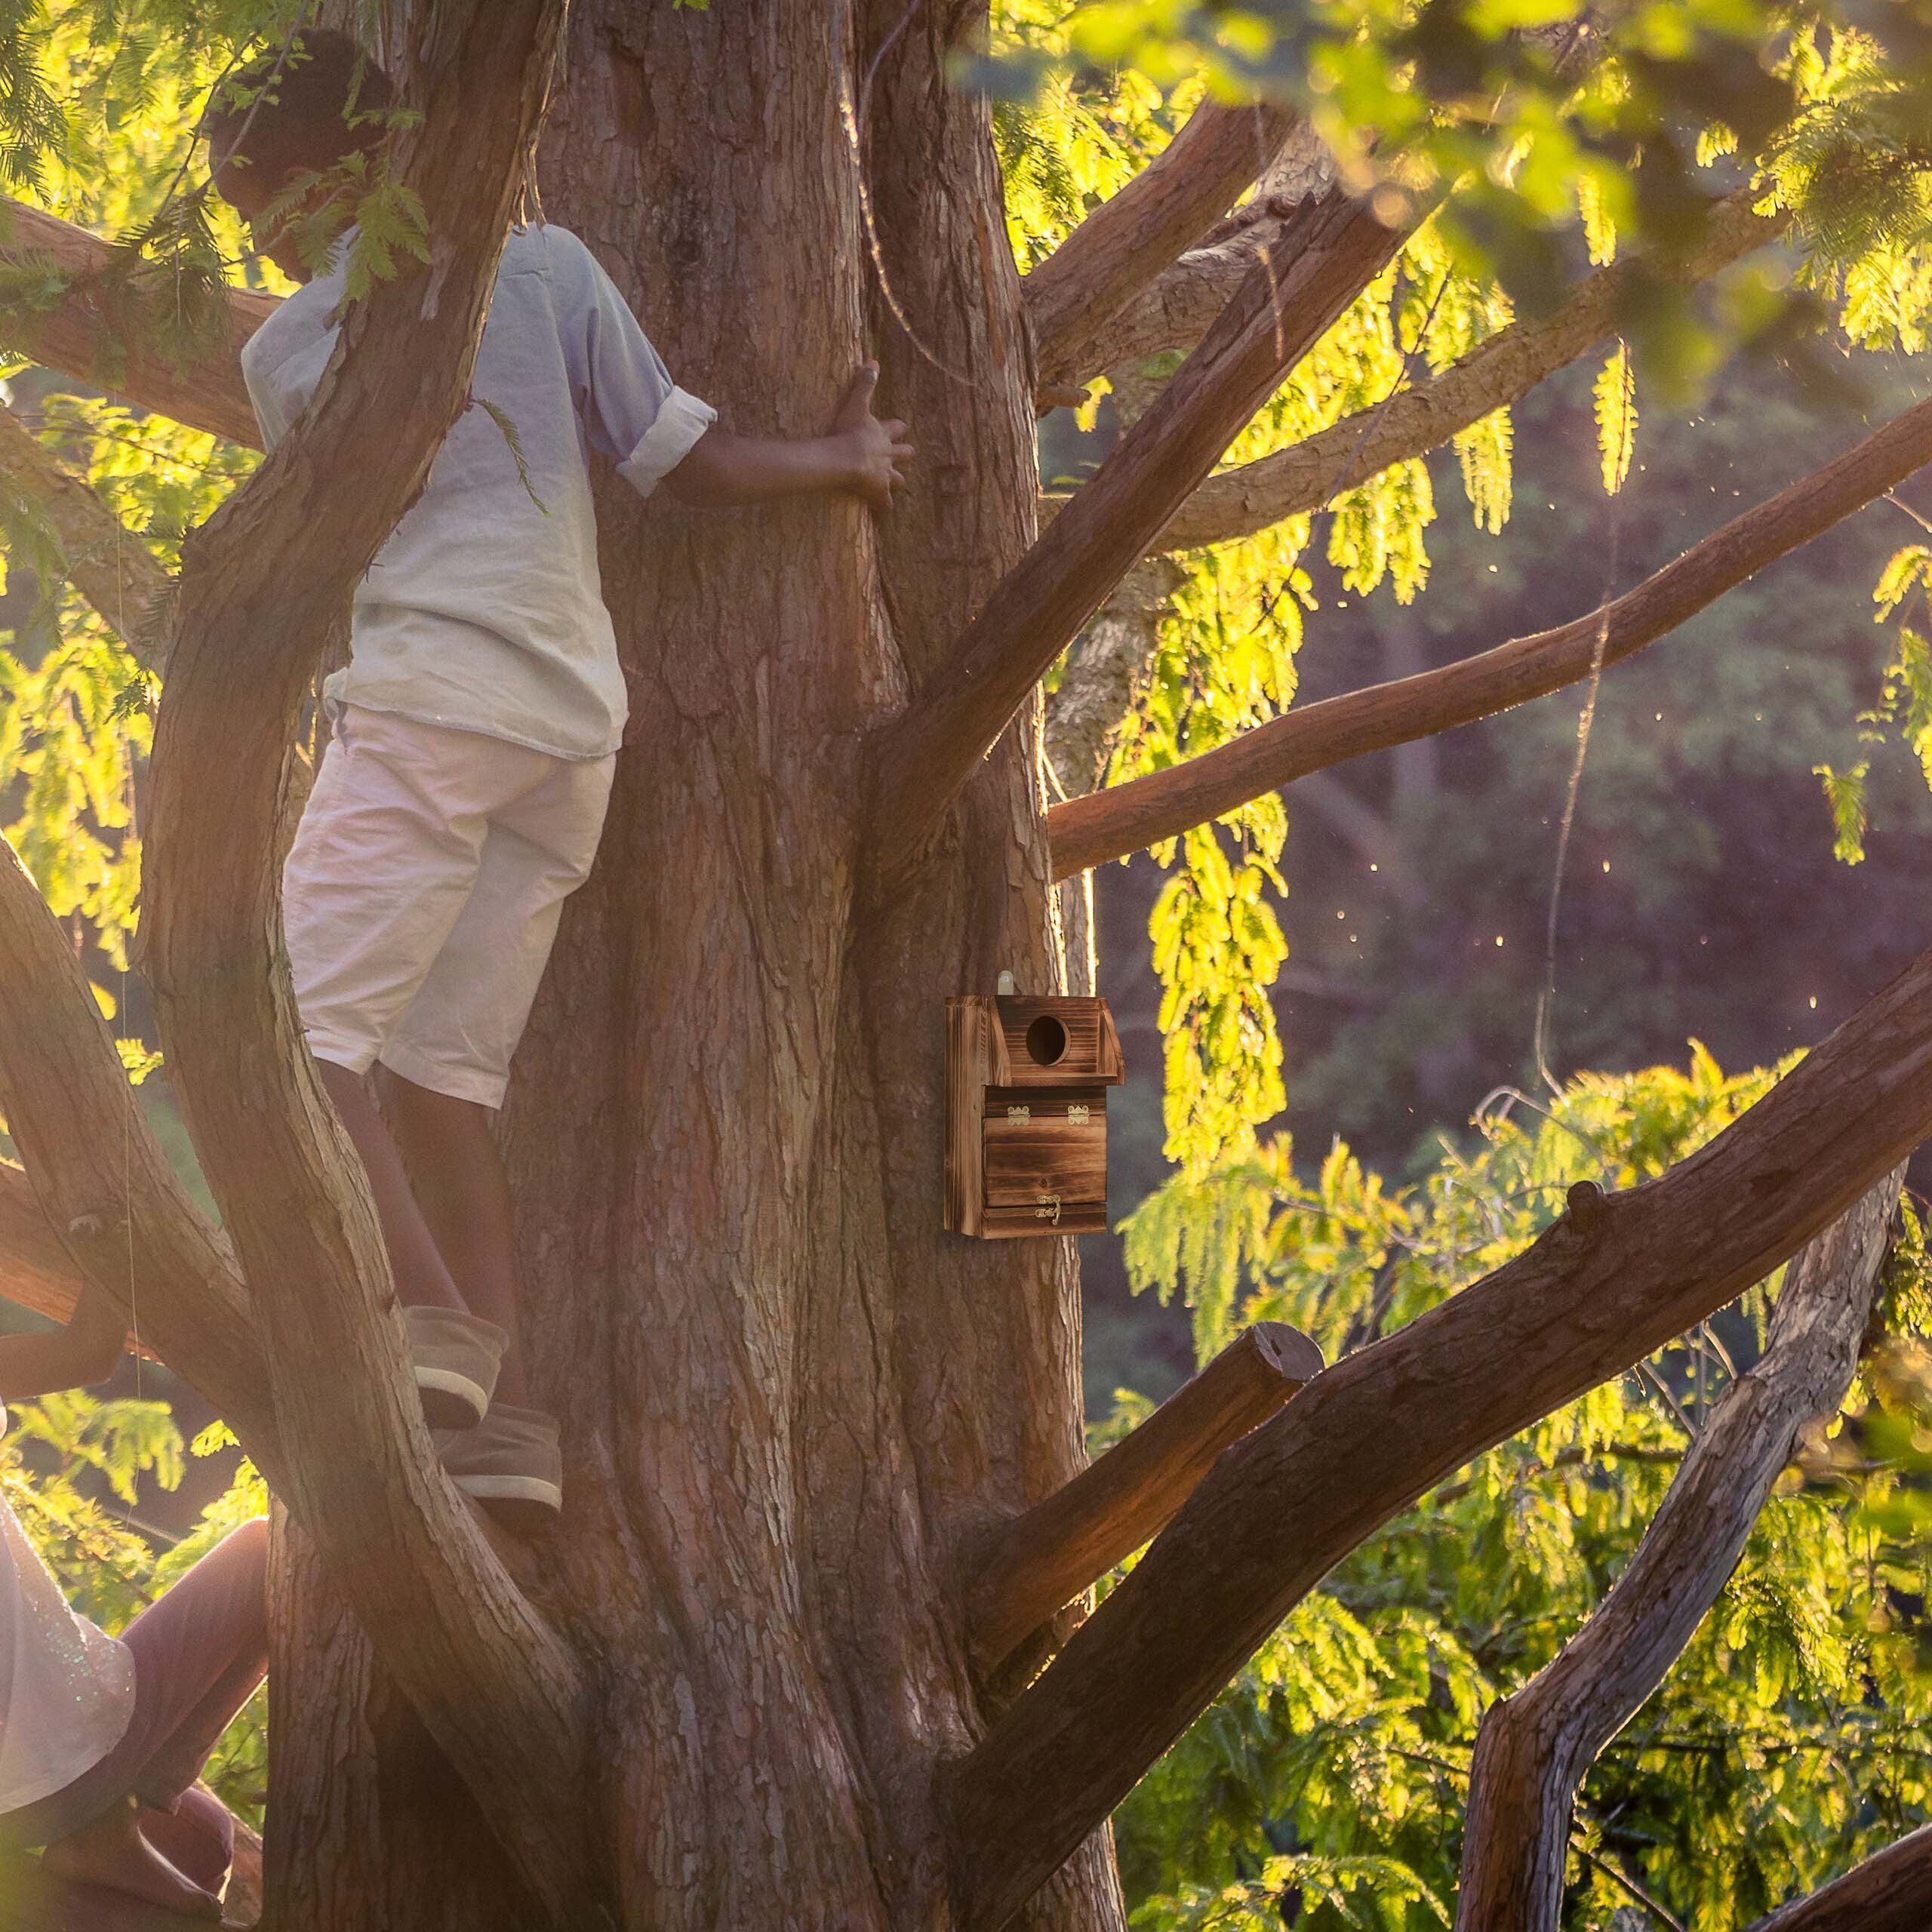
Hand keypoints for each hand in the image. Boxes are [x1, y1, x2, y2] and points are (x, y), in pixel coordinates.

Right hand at [830, 362, 912, 511]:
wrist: (847, 458)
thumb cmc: (848, 430)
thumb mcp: (856, 403)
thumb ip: (865, 384)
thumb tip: (874, 361)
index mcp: (882, 434)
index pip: (896, 428)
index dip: (899, 427)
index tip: (902, 426)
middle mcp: (888, 455)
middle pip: (903, 453)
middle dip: (905, 453)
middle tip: (909, 453)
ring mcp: (885, 474)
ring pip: (897, 479)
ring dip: (898, 480)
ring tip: (898, 484)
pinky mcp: (878, 491)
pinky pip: (884, 502)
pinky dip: (884, 505)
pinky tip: (884, 509)